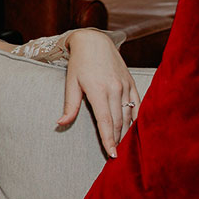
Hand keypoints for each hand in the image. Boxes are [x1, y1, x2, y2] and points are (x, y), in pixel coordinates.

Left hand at [56, 29, 139, 156]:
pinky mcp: (132, 83)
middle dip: (118, 141)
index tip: (112, 155)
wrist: (95, 42)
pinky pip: (138, 105)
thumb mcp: (71, 84)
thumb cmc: (79, 64)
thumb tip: (60, 123)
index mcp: (99, 91)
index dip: (109, 140)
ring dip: (127, 132)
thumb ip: (69, 106)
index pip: (106, 122)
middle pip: (118, 122)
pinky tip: (136, 130)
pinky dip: (137, 119)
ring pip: (129, 115)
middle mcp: (115, 89)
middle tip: (116, 156)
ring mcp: (126, 86)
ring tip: (124, 147)